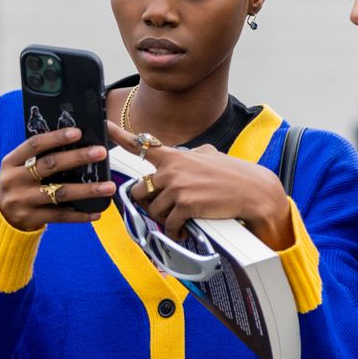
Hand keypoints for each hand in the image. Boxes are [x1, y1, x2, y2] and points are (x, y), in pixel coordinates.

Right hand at [0, 128, 116, 231]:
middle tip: (101, 152)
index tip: (78, 132)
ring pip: (60, 193)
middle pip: (50, 165)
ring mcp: (22, 200)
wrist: (1, 218)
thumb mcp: (19, 168)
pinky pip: (61, 216)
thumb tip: (76, 142)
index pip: (34, 144)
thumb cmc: (19, 185)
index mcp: (11, 162)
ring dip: (87, 190)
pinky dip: (80, 215)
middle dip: (78, 157)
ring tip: (109, 186)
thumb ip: (39, 157)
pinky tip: (97, 212)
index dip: (56, 137)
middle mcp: (15, 180)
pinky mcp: (31, 218)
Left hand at [107, 122, 293, 249]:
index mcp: (175, 156)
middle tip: (165, 208)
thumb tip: (190, 153)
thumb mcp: (211, 155)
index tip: (105, 127)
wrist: (253, 191)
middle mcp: (172, 170)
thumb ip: (192, 155)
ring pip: (154, 210)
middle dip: (150, 202)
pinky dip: (176, 231)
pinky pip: (169, 224)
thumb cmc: (234, 174)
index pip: (142, 145)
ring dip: (165, 219)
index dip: (119, 136)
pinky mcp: (185, 206)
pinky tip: (185, 231)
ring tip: (180, 219)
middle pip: (141, 191)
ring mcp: (177, 188)